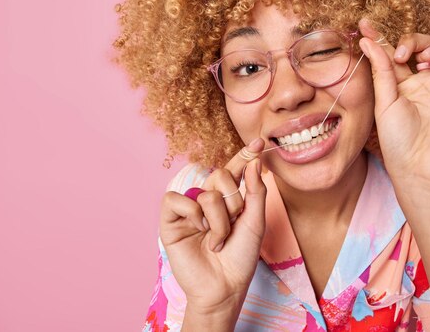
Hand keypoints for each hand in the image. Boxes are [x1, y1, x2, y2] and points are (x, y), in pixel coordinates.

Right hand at [159, 138, 266, 312]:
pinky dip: (192, 215)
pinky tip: (199, 231)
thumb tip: (254, 161)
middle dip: (234, 202)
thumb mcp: (255, 222)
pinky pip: (176, 199)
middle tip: (233, 225)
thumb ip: (255, 191)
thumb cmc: (240, 257)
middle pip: (221, 176)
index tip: (259, 141)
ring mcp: (189, 209)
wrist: (224, 286)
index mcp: (228, 199)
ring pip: (205, 192)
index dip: (244, 155)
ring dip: (218, 219)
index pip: (234, 170)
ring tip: (217, 240)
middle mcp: (207, 200)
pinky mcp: (170, 220)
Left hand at [358, 19, 429, 199]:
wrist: (421, 171)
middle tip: (403, 52)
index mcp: (406, 85)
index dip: (384, 38)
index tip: (365, 24)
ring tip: (426, 57)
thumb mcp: (384, 102)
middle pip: (427, 47)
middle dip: (415, 40)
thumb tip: (367, 40)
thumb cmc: (398, 144)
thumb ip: (381, 69)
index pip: (397, 53)